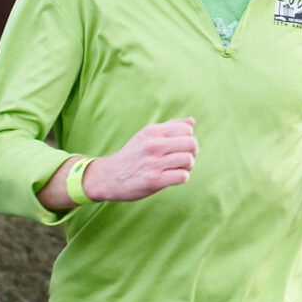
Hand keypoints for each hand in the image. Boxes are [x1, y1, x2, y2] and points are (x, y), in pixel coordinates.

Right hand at [82, 118, 196, 202]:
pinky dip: (182, 177)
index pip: (187, 130)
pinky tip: (172, 178)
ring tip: (177, 169)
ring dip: (188, 167)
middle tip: (183, 160)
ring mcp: (154, 162)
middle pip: (191, 144)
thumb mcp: (147, 136)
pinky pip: (182, 176)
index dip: (188, 139)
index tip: (180, 148)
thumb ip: (170, 127)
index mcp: (152, 131)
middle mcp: (153, 144)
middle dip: (192, 153)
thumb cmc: (132, 156)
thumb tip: (192, 121)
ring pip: (188, 160)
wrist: (108, 176)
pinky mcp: (154, 180)